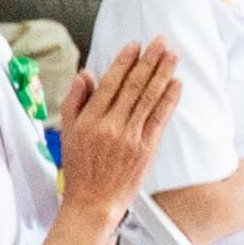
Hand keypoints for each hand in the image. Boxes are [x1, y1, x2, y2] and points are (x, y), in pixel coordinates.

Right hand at [50, 40, 182, 211]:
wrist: (93, 203)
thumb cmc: (80, 169)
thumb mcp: (68, 133)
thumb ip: (75, 101)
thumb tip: (86, 74)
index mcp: (90, 120)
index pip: (110, 83)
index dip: (124, 62)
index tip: (135, 45)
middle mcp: (111, 126)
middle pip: (134, 86)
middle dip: (149, 60)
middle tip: (160, 41)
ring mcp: (131, 137)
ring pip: (149, 98)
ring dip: (163, 73)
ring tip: (172, 55)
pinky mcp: (146, 148)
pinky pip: (160, 118)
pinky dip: (169, 99)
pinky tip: (175, 83)